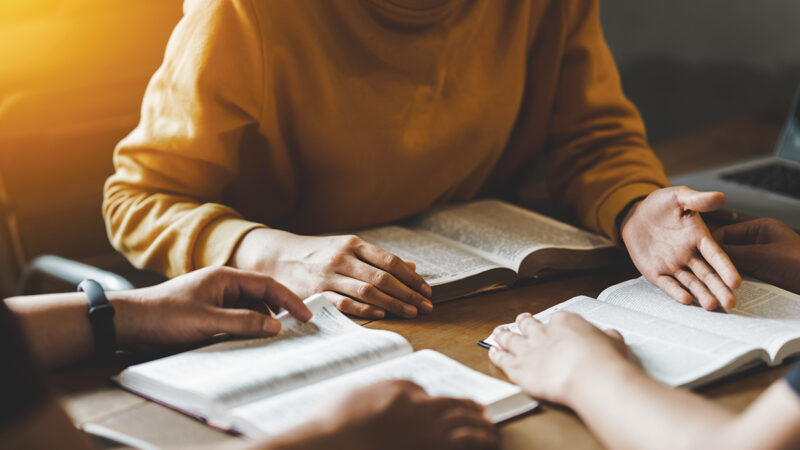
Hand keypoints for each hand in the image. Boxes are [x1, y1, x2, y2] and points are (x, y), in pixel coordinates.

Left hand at [113, 266, 311, 348]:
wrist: (129, 322)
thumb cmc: (165, 316)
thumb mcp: (208, 321)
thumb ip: (244, 322)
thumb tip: (276, 326)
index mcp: (225, 277)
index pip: (268, 285)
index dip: (290, 300)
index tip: (306, 316)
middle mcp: (222, 285)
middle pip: (261, 295)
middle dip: (280, 310)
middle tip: (298, 329)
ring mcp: (214, 299)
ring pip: (249, 308)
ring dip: (263, 321)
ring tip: (277, 338)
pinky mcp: (206, 313)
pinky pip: (236, 318)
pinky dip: (248, 327)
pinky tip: (253, 340)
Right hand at [230, 229, 432, 318]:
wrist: (277, 256)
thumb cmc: (318, 254)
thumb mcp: (347, 248)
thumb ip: (377, 258)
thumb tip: (412, 268)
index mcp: (353, 244)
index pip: (390, 261)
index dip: (411, 277)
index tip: (426, 290)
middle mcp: (342, 258)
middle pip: (383, 278)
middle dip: (408, 294)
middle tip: (426, 307)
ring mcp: (329, 276)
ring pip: (367, 291)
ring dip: (393, 304)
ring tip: (411, 313)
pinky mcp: (316, 293)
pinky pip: (345, 303)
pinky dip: (365, 309)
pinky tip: (381, 315)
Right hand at [298, 380, 497, 449]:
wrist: (333, 443)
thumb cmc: (337, 421)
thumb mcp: (359, 394)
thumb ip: (385, 390)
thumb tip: (405, 394)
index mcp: (402, 394)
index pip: (429, 395)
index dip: (448, 402)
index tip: (455, 406)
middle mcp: (419, 410)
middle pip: (453, 407)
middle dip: (470, 411)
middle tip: (483, 415)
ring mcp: (426, 432)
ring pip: (463, 425)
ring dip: (480, 428)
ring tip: (490, 432)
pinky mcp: (430, 447)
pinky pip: (462, 442)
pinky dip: (477, 441)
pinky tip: (486, 442)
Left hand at [488, 312, 631, 403]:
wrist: (588, 375)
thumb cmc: (603, 360)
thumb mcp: (613, 342)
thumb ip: (607, 338)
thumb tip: (610, 336)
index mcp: (564, 322)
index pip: (556, 319)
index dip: (553, 324)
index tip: (553, 326)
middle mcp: (542, 333)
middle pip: (528, 324)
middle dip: (523, 322)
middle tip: (521, 320)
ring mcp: (528, 350)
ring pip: (510, 338)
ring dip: (503, 335)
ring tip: (498, 332)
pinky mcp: (518, 368)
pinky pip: (502, 359)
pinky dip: (496, 355)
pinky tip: (492, 353)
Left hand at [621, 186, 740, 309]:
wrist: (636, 214)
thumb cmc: (661, 205)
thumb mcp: (679, 197)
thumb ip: (698, 200)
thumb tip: (720, 197)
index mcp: (699, 238)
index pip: (716, 255)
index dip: (726, 268)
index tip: (736, 281)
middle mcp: (689, 255)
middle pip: (707, 274)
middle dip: (719, 288)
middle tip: (731, 303)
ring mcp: (674, 265)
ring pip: (691, 283)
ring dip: (702, 294)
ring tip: (712, 306)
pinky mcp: (656, 272)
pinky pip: (667, 284)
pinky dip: (676, 292)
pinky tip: (685, 300)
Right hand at [713, 218, 799, 293]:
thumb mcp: (761, 257)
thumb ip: (733, 254)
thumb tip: (707, 255)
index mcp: (761, 228)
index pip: (725, 232)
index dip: (711, 245)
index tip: (699, 258)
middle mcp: (761, 241)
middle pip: (729, 249)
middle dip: (718, 262)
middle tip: (706, 273)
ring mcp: (764, 258)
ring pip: (736, 265)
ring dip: (727, 275)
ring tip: (717, 284)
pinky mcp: (767, 275)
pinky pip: (745, 277)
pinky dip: (737, 283)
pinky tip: (730, 291)